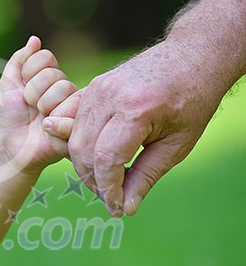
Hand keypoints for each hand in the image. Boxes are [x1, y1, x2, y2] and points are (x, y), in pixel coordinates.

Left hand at [0, 36, 76, 172]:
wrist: (9, 146)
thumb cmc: (8, 117)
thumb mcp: (8, 84)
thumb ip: (20, 60)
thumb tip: (35, 39)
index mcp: (48, 78)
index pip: (46, 57)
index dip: (29, 73)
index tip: (20, 90)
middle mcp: (63, 89)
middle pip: (54, 74)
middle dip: (34, 92)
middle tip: (30, 108)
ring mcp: (72, 105)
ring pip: (64, 88)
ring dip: (44, 106)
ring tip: (40, 119)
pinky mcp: (78, 123)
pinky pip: (74, 109)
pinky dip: (56, 120)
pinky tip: (48, 129)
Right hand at [45, 40, 225, 215]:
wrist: (191, 57)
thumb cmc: (191, 100)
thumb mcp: (177, 144)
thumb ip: (147, 176)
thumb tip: (126, 208)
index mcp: (135, 109)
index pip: (106, 159)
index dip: (108, 189)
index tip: (117, 208)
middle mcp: (109, 96)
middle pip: (84, 151)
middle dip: (94, 181)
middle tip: (113, 198)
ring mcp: (96, 89)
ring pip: (74, 139)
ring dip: (85, 166)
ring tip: (106, 180)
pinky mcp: (92, 87)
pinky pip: (74, 122)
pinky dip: (80, 145)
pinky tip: (95, 159)